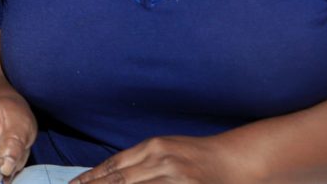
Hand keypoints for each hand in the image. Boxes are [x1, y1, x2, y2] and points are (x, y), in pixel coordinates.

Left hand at [69, 135, 242, 183]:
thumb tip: (107, 175)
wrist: (234, 161)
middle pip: (120, 182)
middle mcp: (162, 162)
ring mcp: (175, 179)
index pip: (114, 166)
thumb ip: (138, 161)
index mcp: (154, 147)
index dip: (91, 178)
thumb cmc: (196, 156)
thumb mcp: (165, 149)